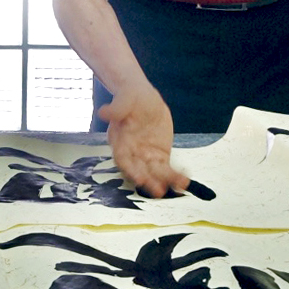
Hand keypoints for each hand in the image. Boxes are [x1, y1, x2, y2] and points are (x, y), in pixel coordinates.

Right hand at [99, 83, 189, 197]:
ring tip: (178, 186)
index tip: (138, 178)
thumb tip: (104, 112)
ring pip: (154, 172)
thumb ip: (116, 108)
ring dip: (164, 181)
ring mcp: (145, 155)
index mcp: (120, 140)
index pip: (122, 158)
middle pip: (139, 169)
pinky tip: (184, 180)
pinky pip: (166, 168)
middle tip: (158, 190)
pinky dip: (175, 175)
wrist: (142, 98)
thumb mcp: (124, 99)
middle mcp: (131, 151)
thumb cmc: (130, 98)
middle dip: (148, 181)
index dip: (130, 169)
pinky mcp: (159, 155)